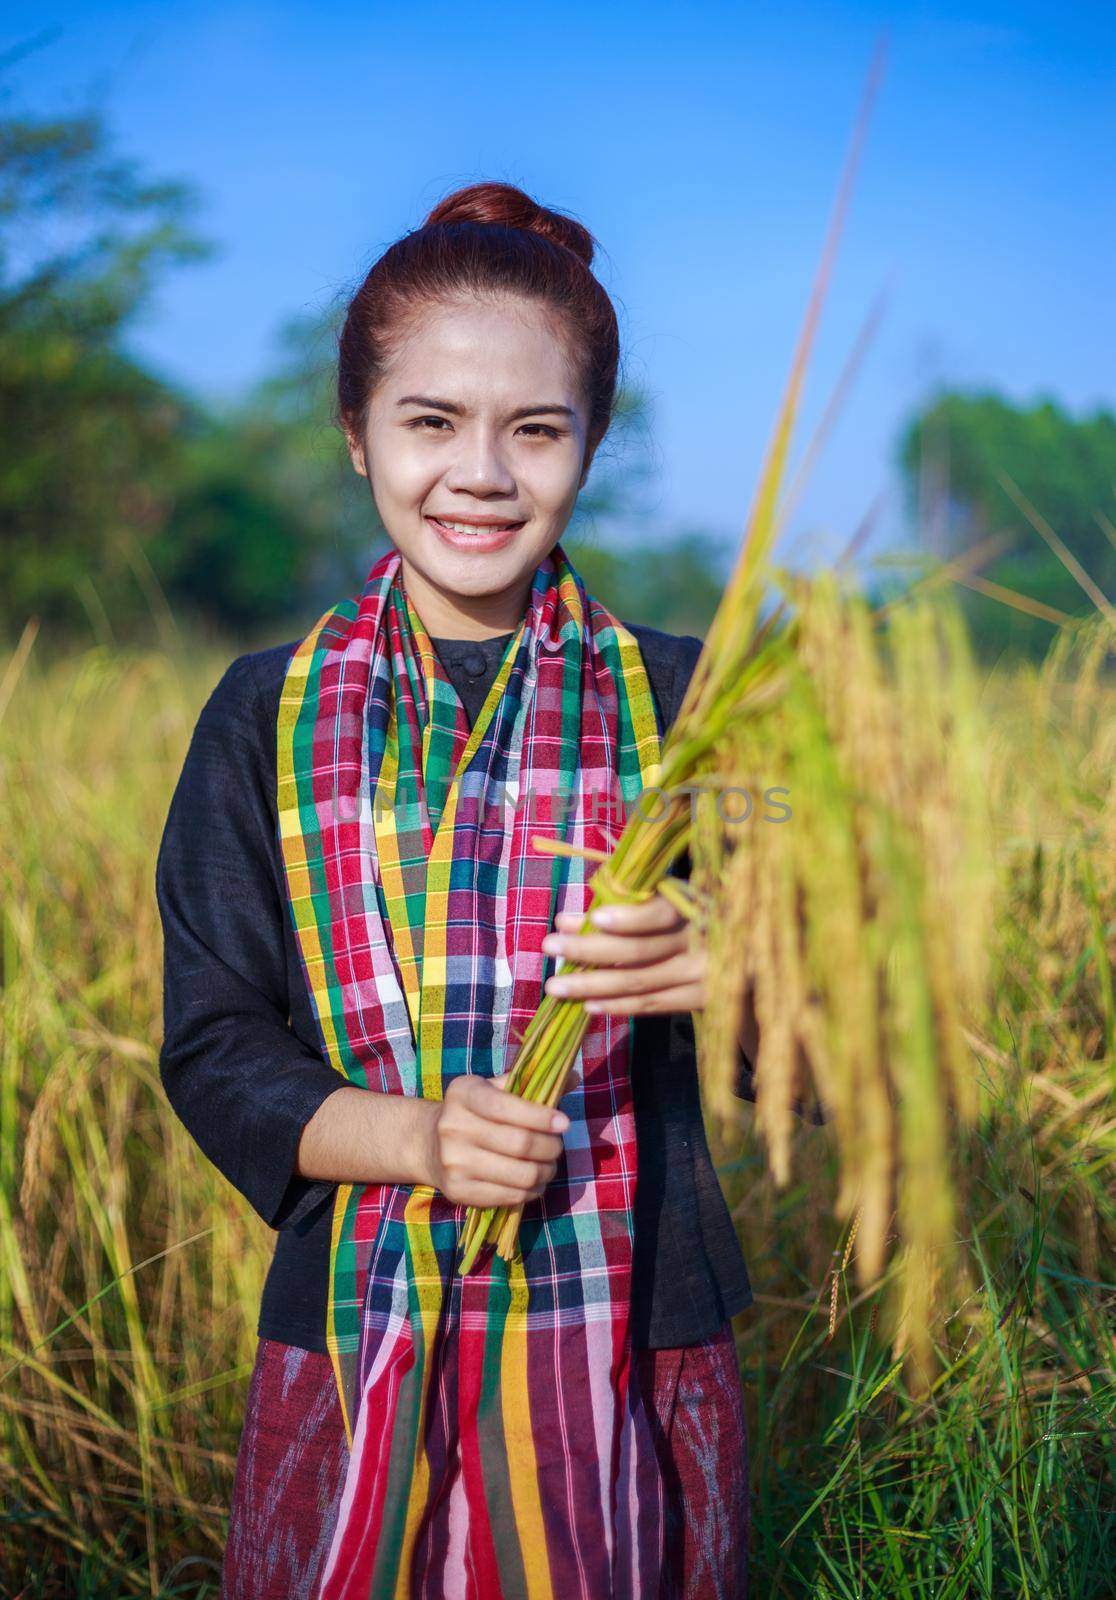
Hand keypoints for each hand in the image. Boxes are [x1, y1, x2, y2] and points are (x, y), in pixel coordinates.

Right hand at [426, 1071, 568, 1209]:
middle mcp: (453, 1126)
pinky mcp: (458, 1191)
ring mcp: (453, 1162)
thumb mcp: (494, 1089)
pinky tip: (533, 1182)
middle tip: (558, 1147)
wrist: (430, 1143)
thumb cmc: (475, 1111)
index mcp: (463, 1093)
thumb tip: (574, 1076)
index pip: (506, 1106)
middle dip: (550, 1147)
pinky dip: (531, 1191)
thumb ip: (532, 1083)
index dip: (541, 1116)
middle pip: (520, 1144)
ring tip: (549, 1166)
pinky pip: (509, 1197)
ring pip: (520, 1175)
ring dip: (545, 1172)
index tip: (564, 1123)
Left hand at [540, 892, 706, 1016]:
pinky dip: (619, 1006)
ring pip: (639, 982)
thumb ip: (643, 899)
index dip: (630, 918)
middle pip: (639, 951)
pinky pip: (653, 1005)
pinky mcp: (704, 1001)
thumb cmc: (705, 913)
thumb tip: (584, 908)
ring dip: (592, 984)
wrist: (758, 952)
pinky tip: (588, 1005)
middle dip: (589, 948)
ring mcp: (705, 976)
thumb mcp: (685, 895)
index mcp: (699, 905)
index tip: (596, 917)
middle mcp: (704, 942)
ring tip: (556, 985)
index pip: (662, 915)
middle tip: (550, 945)